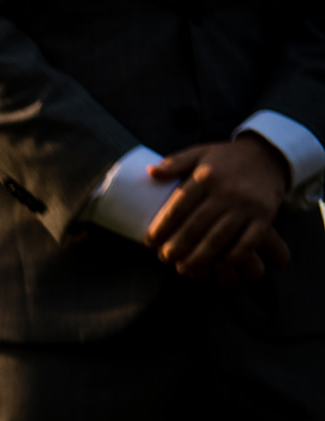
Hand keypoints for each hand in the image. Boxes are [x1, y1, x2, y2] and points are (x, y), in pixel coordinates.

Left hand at [146, 137, 291, 285]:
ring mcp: (247, 206)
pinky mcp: (264, 216)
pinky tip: (217, 264)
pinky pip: (246, 243)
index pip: (178, 207)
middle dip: (176, 247)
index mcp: (206, 176)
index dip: (162, 227)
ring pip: (217, 239)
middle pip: (195, 227)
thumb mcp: (201, 153)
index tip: (150, 242)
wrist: (270, 155)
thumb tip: (150, 172)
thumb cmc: (228, 159)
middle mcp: (227, 191)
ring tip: (183, 267)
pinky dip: (230, 257)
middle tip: (164, 259)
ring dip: (198, 258)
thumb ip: (175, 162)